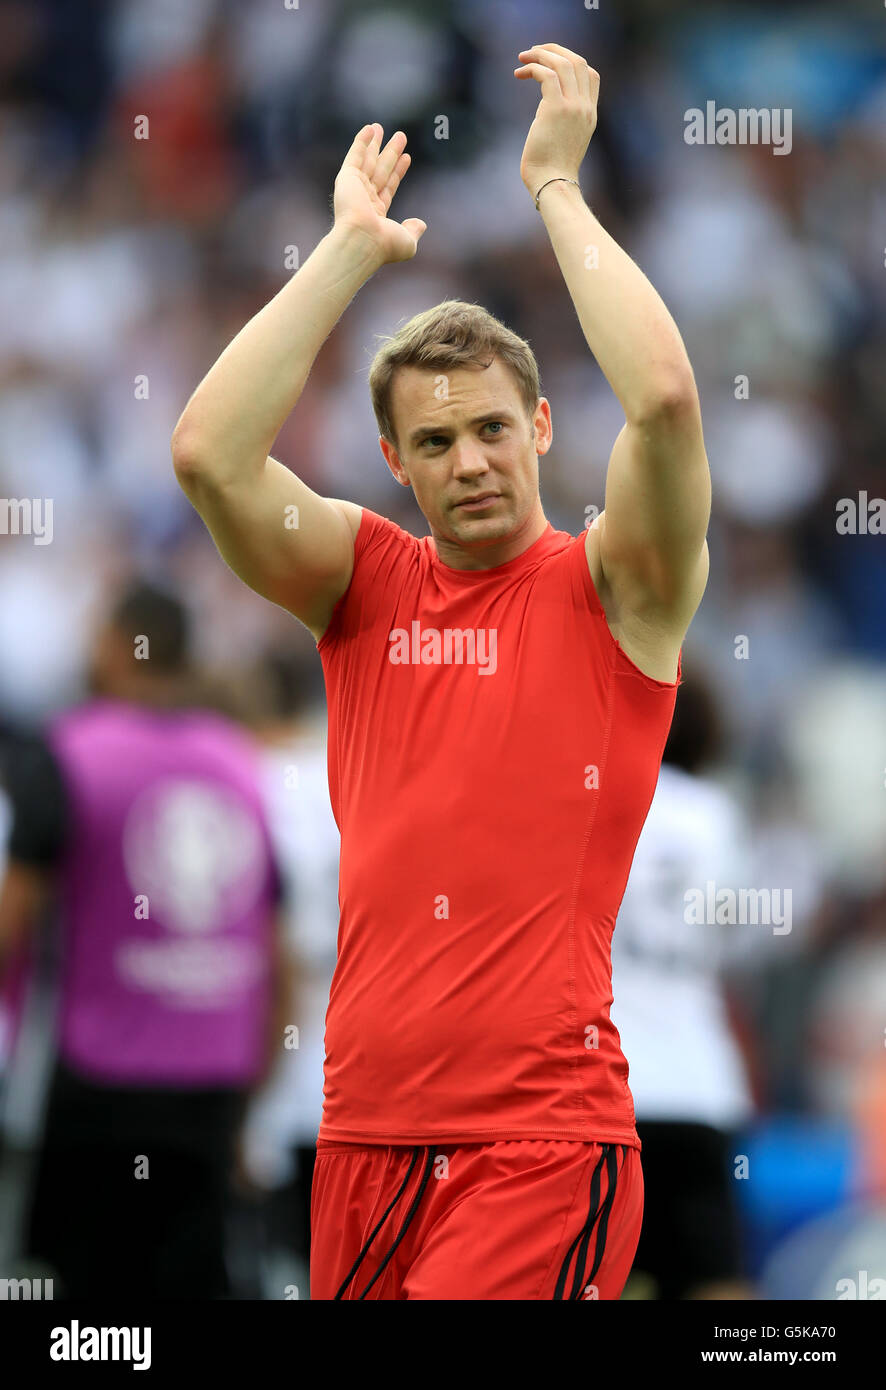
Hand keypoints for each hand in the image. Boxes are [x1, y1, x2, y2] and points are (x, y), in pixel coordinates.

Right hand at [333, 123, 426, 264]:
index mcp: (376, 213)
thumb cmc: (384, 245)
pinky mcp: (347, 178)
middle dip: (390, 153)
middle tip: (400, 136)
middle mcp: (364, 199)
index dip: (398, 172)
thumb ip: (413, 230)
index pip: (390, 186)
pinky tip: (370, 128)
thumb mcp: (407, 242)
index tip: (407, 157)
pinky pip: (355, 155)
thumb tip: (421, 224)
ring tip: (381, 127)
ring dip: (375, 143)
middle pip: (381, 170)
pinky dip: (361, 141)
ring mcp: (355, 188)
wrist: (363, 241)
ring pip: (367, 160)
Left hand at [514, 44, 598, 196]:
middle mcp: (585, 107)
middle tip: (534, 52)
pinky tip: (519, 74)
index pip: (591, 75)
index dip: (571, 62)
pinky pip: (545, 74)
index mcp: (590, 114)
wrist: (553, 184)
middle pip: (578, 62)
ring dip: (540, 55)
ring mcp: (573, 107)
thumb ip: (562, 120)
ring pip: (562, 63)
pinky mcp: (555, 109)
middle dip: (554, 51)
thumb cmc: (552, 170)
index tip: (551, 64)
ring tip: (523, 58)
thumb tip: (545, 108)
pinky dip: (532, 68)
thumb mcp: (564, 141)